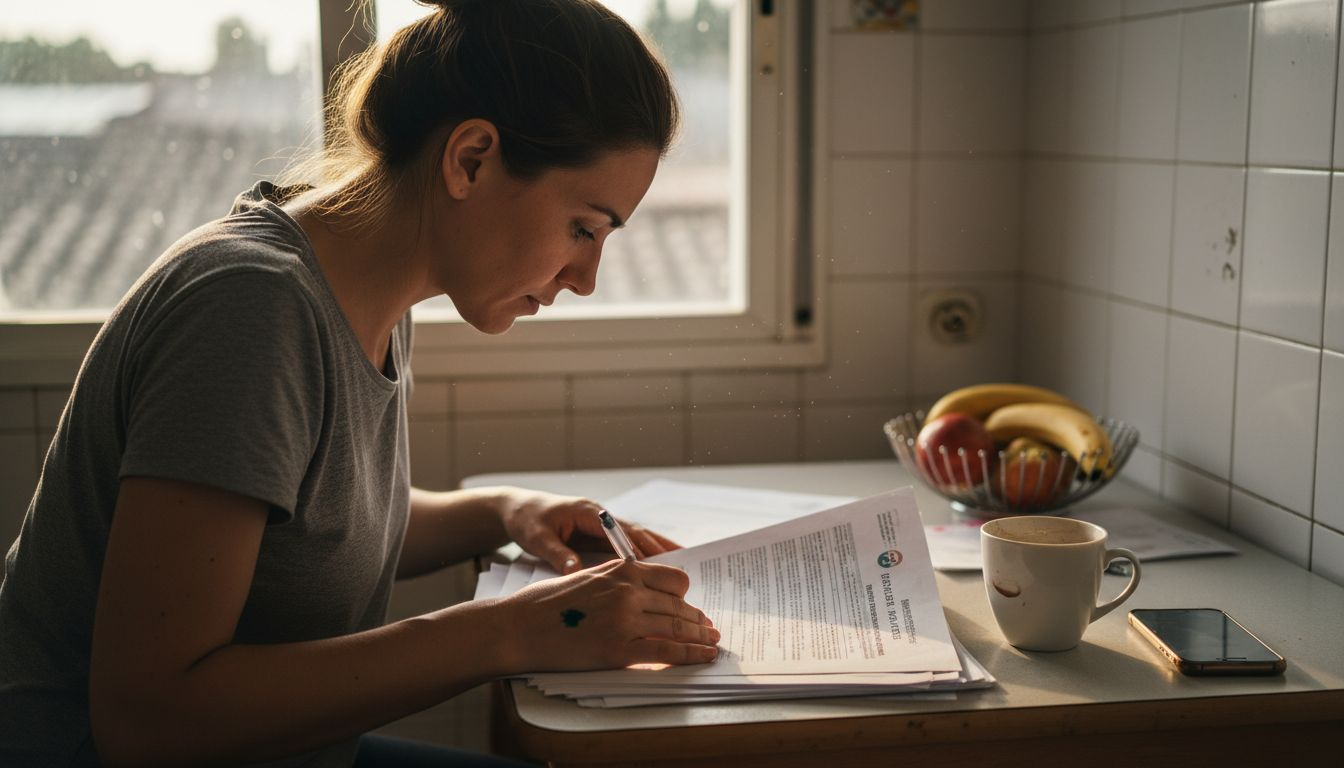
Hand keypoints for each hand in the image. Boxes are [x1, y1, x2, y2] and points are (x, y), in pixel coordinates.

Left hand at [493, 487, 678, 573]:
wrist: (517, 510)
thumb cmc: (526, 521)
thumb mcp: (537, 538)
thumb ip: (557, 555)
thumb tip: (575, 571)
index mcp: (589, 513)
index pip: (621, 533)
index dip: (640, 551)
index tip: (656, 570)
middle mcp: (601, 516)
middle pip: (638, 533)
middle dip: (661, 550)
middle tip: (684, 569)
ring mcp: (603, 524)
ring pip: (638, 539)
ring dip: (659, 553)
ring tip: (682, 571)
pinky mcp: (600, 534)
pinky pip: (627, 546)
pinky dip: (644, 556)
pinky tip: (658, 571)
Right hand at [496, 558, 718, 671]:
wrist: (517, 627)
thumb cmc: (544, 603)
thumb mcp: (586, 576)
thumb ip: (617, 580)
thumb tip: (642, 592)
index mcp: (620, 570)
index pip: (672, 579)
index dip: (686, 596)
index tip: (692, 606)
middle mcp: (628, 591)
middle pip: (678, 605)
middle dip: (698, 619)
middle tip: (709, 628)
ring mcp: (626, 620)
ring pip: (678, 627)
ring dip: (700, 637)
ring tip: (711, 644)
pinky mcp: (620, 649)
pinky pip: (668, 651)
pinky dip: (692, 655)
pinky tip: (704, 657)